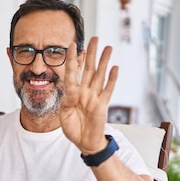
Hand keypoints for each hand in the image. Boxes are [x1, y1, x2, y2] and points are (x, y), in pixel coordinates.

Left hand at [59, 37, 117, 153]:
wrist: (84, 142)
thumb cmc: (73, 128)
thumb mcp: (64, 114)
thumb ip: (68, 100)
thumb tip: (73, 89)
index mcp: (72, 93)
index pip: (72, 72)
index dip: (72, 59)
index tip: (72, 44)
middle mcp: (84, 91)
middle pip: (88, 68)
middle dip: (91, 53)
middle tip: (94, 38)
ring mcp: (94, 97)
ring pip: (100, 75)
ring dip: (104, 61)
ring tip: (108, 47)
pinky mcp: (103, 104)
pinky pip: (108, 89)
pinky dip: (112, 78)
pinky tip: (115, 67)